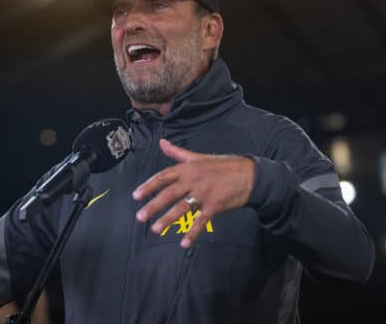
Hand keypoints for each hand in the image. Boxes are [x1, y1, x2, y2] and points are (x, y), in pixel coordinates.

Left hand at [133, 139, 254, 247]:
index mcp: (187, 168)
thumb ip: (178, 152)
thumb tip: (162, 143)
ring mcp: (204, 193)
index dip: (148, 186)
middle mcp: (193, 180)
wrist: (249, 174)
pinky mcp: (215, 205)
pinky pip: (201, 221)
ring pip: (182, 207)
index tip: (136, 196)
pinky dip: (193, 232)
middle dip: (153, 205)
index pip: (163, 177)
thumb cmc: (223, 165)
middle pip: (169, 193)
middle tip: (140, 216)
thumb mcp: (198, 156)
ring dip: (168, 219)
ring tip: (155, 229)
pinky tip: (184, 243)